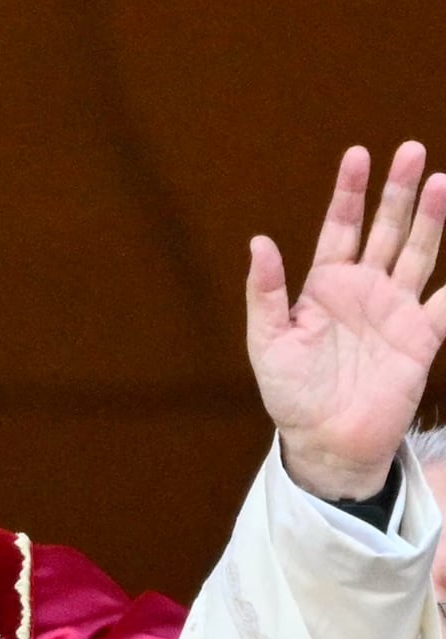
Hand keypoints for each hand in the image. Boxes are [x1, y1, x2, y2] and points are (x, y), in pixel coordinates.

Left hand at [247, 142, 445, 498]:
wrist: (325, 441)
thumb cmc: (290, 392)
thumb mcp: (267, 341)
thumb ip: (265, 292)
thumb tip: (258, 242)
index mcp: (324, 285)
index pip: (339, 227)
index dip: (349, 192)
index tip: (357, 155)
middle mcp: (363, 289)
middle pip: (384, 229)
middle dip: (397, 191)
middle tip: (410, 150)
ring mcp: (396, 310)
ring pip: (417, 252)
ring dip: (430, 218)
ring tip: (439, 181)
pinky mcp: (422, 337)